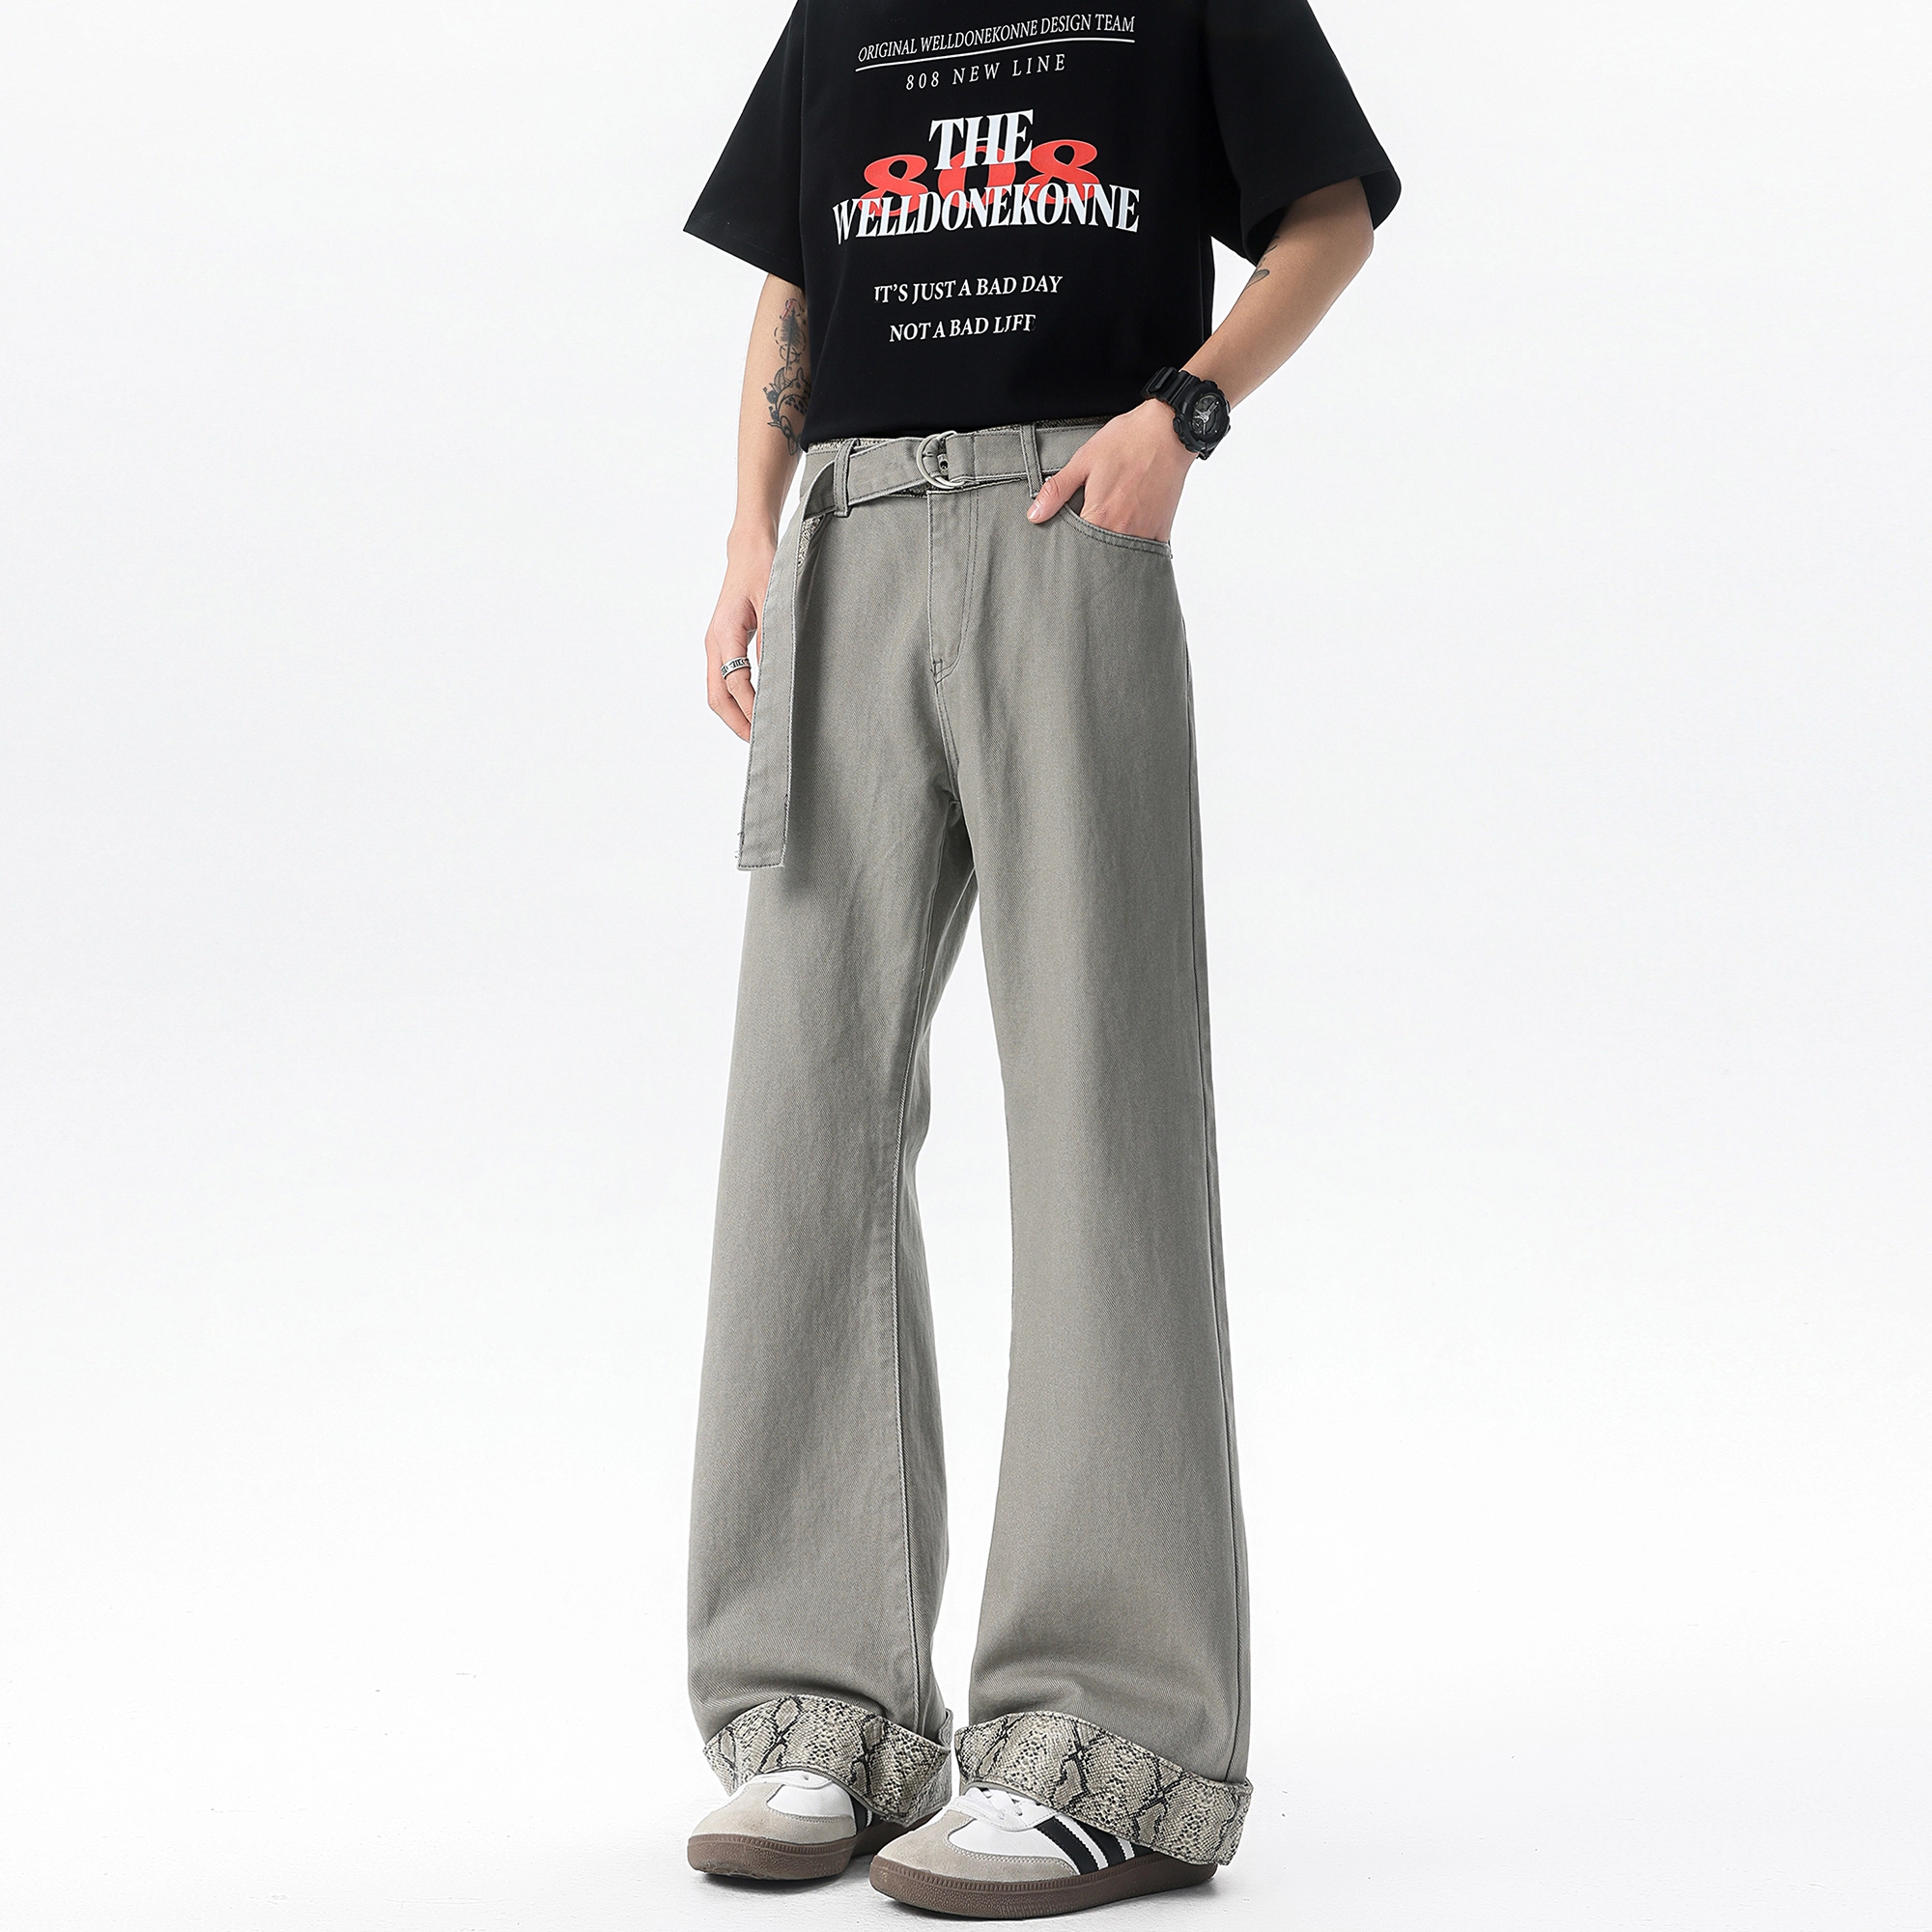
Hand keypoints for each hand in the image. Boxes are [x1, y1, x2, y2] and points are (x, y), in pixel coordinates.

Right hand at [706, 526, 775, 740]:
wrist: (750, 550)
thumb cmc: (763, 569)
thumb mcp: (773, 603)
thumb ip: (772, 638)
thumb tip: (777, 674)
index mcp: (724, 634)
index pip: (735, 683)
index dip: (750, 709)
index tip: (768, 728)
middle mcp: (715, 643)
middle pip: (717, 696)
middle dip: (737, 722)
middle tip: (760, 743)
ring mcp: (716, 645)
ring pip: (717, 691)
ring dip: (735, 714)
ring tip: (758, 732)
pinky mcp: (723, 644)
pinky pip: (723, 680)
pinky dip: (735, 700)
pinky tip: (754, 709)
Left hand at [1026, 397, 1195, 542]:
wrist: (1169, 431)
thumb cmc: (1128, 441)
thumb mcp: (1083, 461)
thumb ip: (1057, 490)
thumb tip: (1035, 514)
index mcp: (1100, 515)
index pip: (1076, 549)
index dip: (1068, 549)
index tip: (1065, 546)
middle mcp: (1124, 529)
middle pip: (1100, 558)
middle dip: (1089, 556)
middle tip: (1085, 542)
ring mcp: (1145, 532)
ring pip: (1123, 558)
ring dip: (1111, 554)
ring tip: (1106, 538)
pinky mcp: (1162, 529)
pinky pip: (1147, 552)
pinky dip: (1135, 551)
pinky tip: (1128, 538)